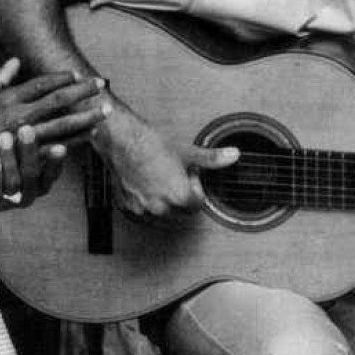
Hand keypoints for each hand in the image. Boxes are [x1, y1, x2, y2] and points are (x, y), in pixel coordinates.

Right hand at [0, 58, 109, 211]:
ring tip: (105, 111)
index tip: (77, 75)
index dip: (61, 78)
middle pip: (58, 100)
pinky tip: (90, 135)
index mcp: (6, 100)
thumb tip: (16, 61)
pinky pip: (58, 146)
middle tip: (102, 85)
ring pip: (63, 124)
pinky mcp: (27, 156)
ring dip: (86, 116)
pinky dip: (75, 140)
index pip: (40, 84)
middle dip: (82, 92)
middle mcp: (18, 116)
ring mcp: (24, 138)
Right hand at [93, 103, 239, 217]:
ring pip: (162, 214)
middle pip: (181, 212)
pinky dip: (148, 202)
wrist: (121, 140)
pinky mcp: (127, 206)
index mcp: (179, 197)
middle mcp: (160, 208)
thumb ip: (212, 159)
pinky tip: (147, 183)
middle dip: (182, 197)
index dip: (196, 188)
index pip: (197, 205)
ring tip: (162, 178)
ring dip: (166, 201)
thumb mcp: (187, 152)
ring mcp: (142, 209)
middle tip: (176, 175)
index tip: (190, 175)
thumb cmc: (152, 144)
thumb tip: (233, 155)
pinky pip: (143, 211)